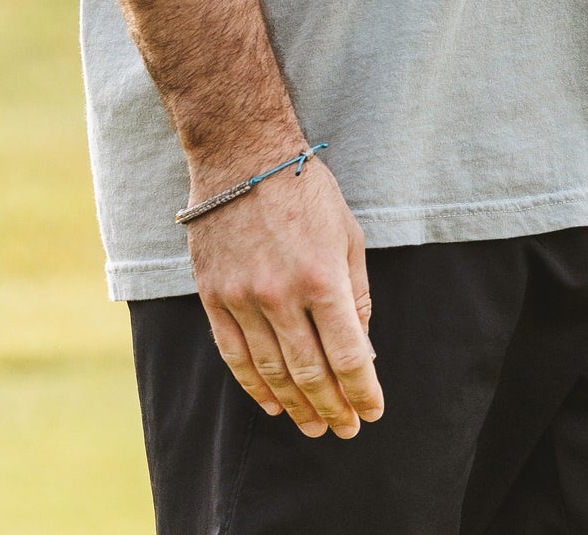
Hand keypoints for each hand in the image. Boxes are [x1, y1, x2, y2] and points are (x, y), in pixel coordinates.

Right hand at [185, 147, 383, 438]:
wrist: (241, 156)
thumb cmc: (305, 190)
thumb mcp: (348, 233)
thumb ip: (356, 293)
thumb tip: (364, 347)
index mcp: (322, 277)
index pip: (348, 353)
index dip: (362, 390)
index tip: (372, 412)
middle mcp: (281, 295)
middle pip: (311, 372)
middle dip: (333, 407)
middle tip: (346, 430)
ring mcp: (243, 299)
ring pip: (272, 372)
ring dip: (297, 406)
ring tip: (314, 427)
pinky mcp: (214, 297)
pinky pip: (234, 356)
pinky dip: (254, 387)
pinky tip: (273, 404)